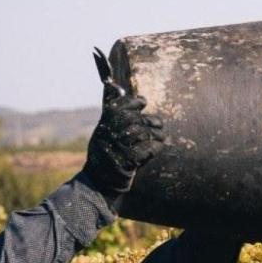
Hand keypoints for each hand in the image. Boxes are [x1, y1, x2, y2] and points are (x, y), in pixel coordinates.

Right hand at [81, 49, 164, 203]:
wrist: (100, 180)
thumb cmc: (107, 151)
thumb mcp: (104, 128)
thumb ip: (111, 107)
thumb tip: (111, 82)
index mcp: (104, 124)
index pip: (119, 106)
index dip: (133, 102)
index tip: (143, 102)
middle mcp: (108, 134)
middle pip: (134, 119)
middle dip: (150, 120)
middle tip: (158, 123)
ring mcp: (117, 148)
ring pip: (143, 133)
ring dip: (156, 135)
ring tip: (161, 137)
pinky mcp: (127, 162)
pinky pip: (147, 150)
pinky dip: (154, 149)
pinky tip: (155, 150)